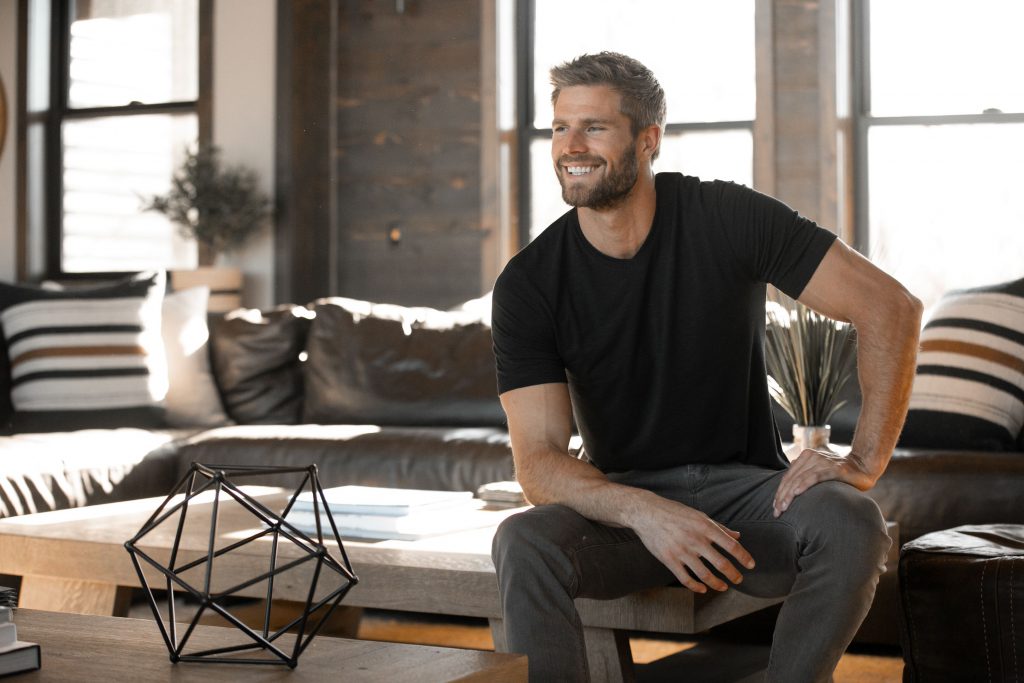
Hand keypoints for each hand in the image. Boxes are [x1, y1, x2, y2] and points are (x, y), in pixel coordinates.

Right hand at [630, 495, 755, 594]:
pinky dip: (697, 587)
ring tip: (724, 587)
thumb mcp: (699, 515)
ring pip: (705, 575)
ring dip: (718, 584)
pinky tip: (703, 588)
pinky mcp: (669, 560)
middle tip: (739, 580)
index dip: (744, 557)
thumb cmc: (675, 512)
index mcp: (705, 527)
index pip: (731, 546)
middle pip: (721, 564)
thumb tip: (737, 536)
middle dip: (734, 575)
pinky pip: (686, 579)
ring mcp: (682, 551)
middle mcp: (695, 540)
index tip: (751, 565)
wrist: (647, 513)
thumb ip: (719, 527)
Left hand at [772, 449, 877, 517]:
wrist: (862, 466)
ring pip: (800, 479)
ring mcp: (822, 461)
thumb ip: (805, 474)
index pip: (788, 477)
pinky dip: (804, 485)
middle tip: (777, 511)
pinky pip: (815, 477)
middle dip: (782, 496)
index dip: (780, 492)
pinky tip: (796, 493)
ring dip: (790, 494)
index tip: (775, 507)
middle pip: (791, 479)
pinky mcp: (832, 468)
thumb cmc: (839, 474)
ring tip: (783, 507)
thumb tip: (789, 483)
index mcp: (805, 457)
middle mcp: (811, 457)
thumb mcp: (819, 472)